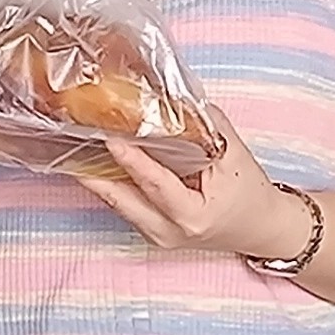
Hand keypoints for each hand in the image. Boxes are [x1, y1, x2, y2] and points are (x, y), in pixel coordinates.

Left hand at [81, 118, 310, 263]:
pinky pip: (124, 206)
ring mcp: (157, 236)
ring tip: (76, 146)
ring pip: (117, 204)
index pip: (154, 184)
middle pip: (120, 200)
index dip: (130, 159)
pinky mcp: (152, 233)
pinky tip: (96, 161)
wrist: (262, 228)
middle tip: (72, 140)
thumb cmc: (251, 193)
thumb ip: (206, 126)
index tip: (109, 136)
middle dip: (93, 171)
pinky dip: (110, 183)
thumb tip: (173, 98)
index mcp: (193, 216)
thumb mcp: (234, 155)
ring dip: (96, 176)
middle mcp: (169, 232)